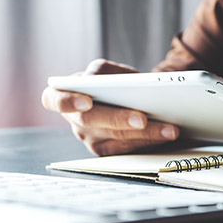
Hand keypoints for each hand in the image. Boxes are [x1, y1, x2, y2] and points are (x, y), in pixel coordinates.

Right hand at [41, 59, 178, 155]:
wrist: (126, 99)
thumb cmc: (113, 82)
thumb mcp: (107, 71)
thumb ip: (102, 71)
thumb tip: (96, 78)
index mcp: (64, 95)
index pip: (53, 99)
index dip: (67, 101)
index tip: (87, 101)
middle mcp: (73, 120)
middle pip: (91, 121)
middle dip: (118, 119)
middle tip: (142, 118)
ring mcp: (89, 138)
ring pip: (115, 138)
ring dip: (146, 134)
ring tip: (169, 129)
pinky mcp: (106, 152)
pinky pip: (127, 149)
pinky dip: (149, 141)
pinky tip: (166, 135)